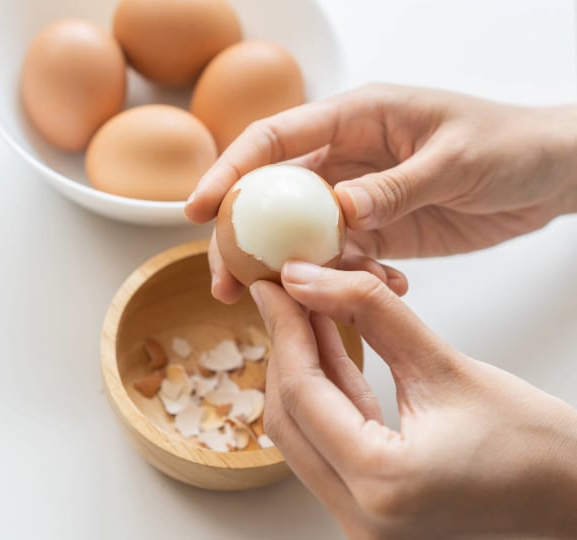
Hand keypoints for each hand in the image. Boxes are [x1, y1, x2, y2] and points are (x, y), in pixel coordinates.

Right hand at [186, 84, 576, 302]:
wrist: (550, 174)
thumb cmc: (508, 144)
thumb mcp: (454, 160)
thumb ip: (394, 186)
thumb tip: (338, 211)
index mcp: (355, 120)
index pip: (276, 141)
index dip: (230, 171)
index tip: (197, 209)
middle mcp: (347, 158)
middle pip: (274, 198)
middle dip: (243, 238)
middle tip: (225, 282)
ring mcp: (360, 198)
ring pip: (304, 236)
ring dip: (294, 270)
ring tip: (293, 303)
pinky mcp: (380, 231)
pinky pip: (346, 259)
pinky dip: (350, 280)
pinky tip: (380, 289)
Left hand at [250, 262, 576, 538]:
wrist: (569, 497)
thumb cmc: (533, 444)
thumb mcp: (444, 364)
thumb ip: (372, 314)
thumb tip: (309, 280)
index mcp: (381, 483)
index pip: (302, 392)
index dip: (283, 328)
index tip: (274, 286)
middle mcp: (360, 517)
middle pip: (289, 416)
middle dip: (284, 348)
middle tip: (285, 295)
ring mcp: (361, 521)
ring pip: (302, 432)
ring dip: (301, 369)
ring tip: (305, 313)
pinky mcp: (369, 510)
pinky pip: (328, 445)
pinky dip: (325, 395)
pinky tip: (327, 348)